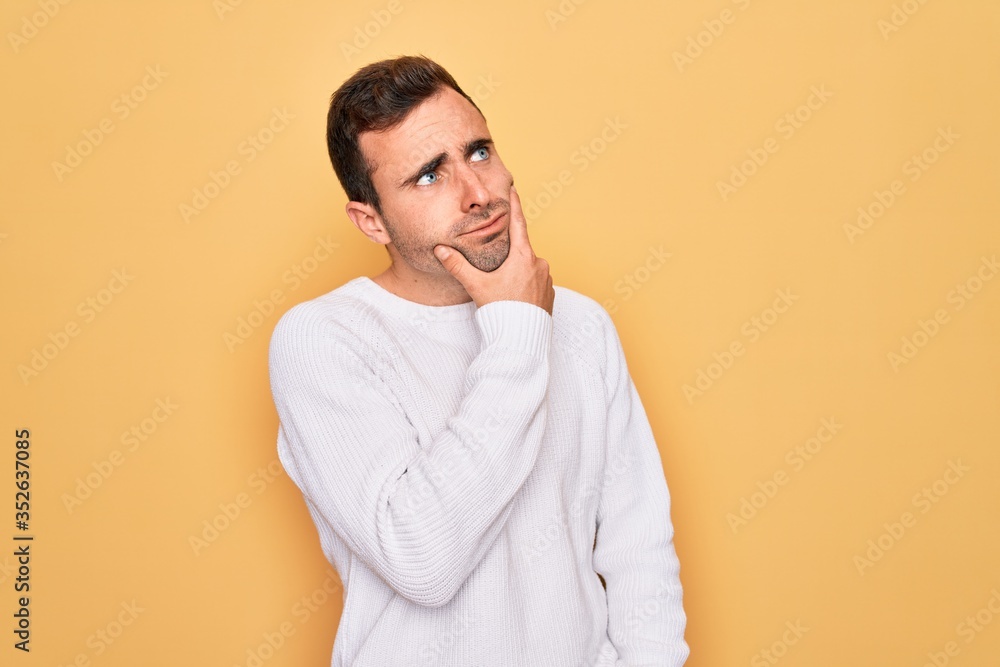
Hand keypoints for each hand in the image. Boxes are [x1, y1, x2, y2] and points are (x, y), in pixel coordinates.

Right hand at [433, 184, 554, 315]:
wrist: (522, 339)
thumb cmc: (502, 311)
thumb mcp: (477, 286)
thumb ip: (458, 266)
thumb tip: (440, 250)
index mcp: (523, 257)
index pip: (518, 223)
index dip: (515, 205)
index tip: (514, 189)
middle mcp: (538, 264)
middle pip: (521, 250)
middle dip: (508, 255)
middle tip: (496, 270)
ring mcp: (546, 280)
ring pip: (529, 267)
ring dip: (517, 272)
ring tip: (504, 289)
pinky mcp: (550, 294)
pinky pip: (536, 282)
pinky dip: (526, 285)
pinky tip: (515, 297)